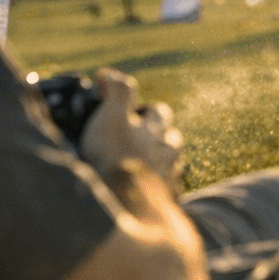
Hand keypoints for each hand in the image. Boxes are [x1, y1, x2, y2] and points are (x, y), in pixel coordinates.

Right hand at [80, 68, 185, 196]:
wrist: (128, 206)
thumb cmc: (117, 158)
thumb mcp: (112, 115)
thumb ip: (116, 91)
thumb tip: (107, 73)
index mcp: (155, 128)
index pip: (157, 111)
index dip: (145, 109)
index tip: (130, 112)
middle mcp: (167, 151)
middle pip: (170, 138)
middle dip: (158, 136)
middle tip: (138, 140)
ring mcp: (168, 177)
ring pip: (171, 164)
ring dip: (159, 162)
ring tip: (141, 166)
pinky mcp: (164, 202)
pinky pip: (166, 192)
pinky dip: (157, 188)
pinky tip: (144, 192)